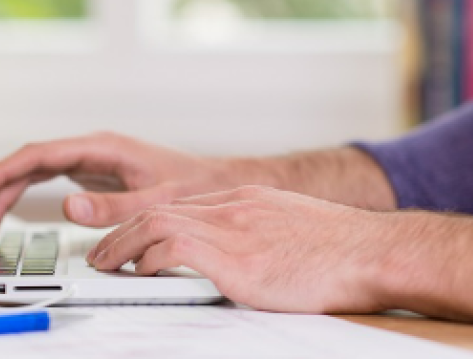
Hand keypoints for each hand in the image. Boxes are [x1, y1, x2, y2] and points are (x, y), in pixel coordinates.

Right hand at [0, 132, 245, 241]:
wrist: (213, 180)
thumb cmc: (192, 185)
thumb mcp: (157, 200)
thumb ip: (115, 206)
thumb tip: (69, 206)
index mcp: (104, 147)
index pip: (42, 154)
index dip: (5, 170)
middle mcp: (93, 148)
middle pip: (32, 163)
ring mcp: (91, 159)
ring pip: (36, 170)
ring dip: (7, 194)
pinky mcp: (93, 172)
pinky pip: (48, 178)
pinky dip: (24, 193)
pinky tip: (8, 209)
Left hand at [88, 185, 393, 313]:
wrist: (372, 251)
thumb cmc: (341, 250)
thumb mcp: (294, 231)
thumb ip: (261, 236)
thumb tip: (247, 260)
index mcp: (249, 199)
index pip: (184, 205)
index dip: (148, 223)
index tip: (131, 240)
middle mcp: (237, 206)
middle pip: (163, 208)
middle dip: (123, 230)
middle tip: (101, 252)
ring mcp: (236, 228)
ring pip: (158, 223)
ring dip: (122, 244)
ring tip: (104, 264)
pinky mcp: (237, 258)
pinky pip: (174, 249)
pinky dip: (149, 259)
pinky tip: (140, 273)